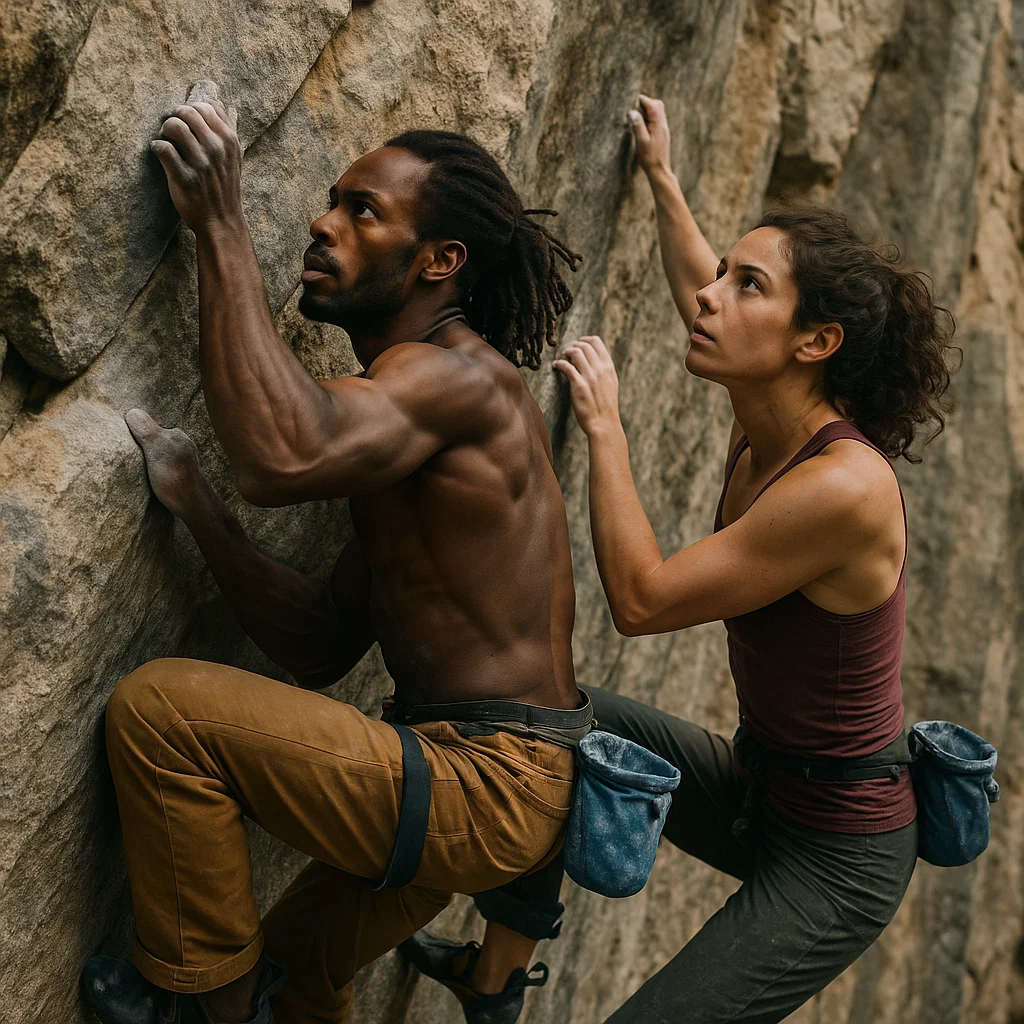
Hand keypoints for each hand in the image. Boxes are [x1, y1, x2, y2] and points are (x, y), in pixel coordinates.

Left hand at [151, 99, 242, 235]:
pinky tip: (160, 153)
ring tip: (167, 140)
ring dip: (165, 130)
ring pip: (174, 126)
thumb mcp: (234, 158)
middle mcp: (216, 149)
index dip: (193, 108)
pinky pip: (163, 148)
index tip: (188, 121)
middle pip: (188, 111)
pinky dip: (157, 147)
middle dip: (176, 117)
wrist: (222, 222)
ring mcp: (200, 163)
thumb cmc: (225, 188)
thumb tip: (214, 102)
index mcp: (230, 141)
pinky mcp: (184, 177)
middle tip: (173, 130)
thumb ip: (225, 132)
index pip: (207, 106)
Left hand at [553, 336, 621, 436]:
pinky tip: (556, 365)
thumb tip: (595, 360)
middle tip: (568, 351)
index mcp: (609, 368)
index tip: (578, 343)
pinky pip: (566, 367)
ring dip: (567, 352)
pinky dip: (559, 363)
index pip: (597, 342)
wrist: (604, 424)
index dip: (585, 339)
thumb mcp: (611, 384)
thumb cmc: (606, 407)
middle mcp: (600, 369)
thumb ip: (604, 371)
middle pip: (585, 345)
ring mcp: (590, 377)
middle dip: (574, 345)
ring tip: (563, 356)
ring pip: (576, 352)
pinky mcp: (578, 386)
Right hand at [628, 95, 671, 175]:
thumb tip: (632, 112)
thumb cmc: (650, 158)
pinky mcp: (661, 135)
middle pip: (658, 105)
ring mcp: (663, 130)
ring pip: (658, 112)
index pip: (652, 105)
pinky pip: (657, 121)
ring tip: (636, 116)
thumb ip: (638, 126)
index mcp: (659, 124)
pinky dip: (649, 118)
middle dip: (646, 103)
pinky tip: (642, 126)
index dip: (642, 101)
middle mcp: (663, 125)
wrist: (660, 171)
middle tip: (634, 107)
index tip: (632, 101)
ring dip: (647, 111)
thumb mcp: (642, 142)